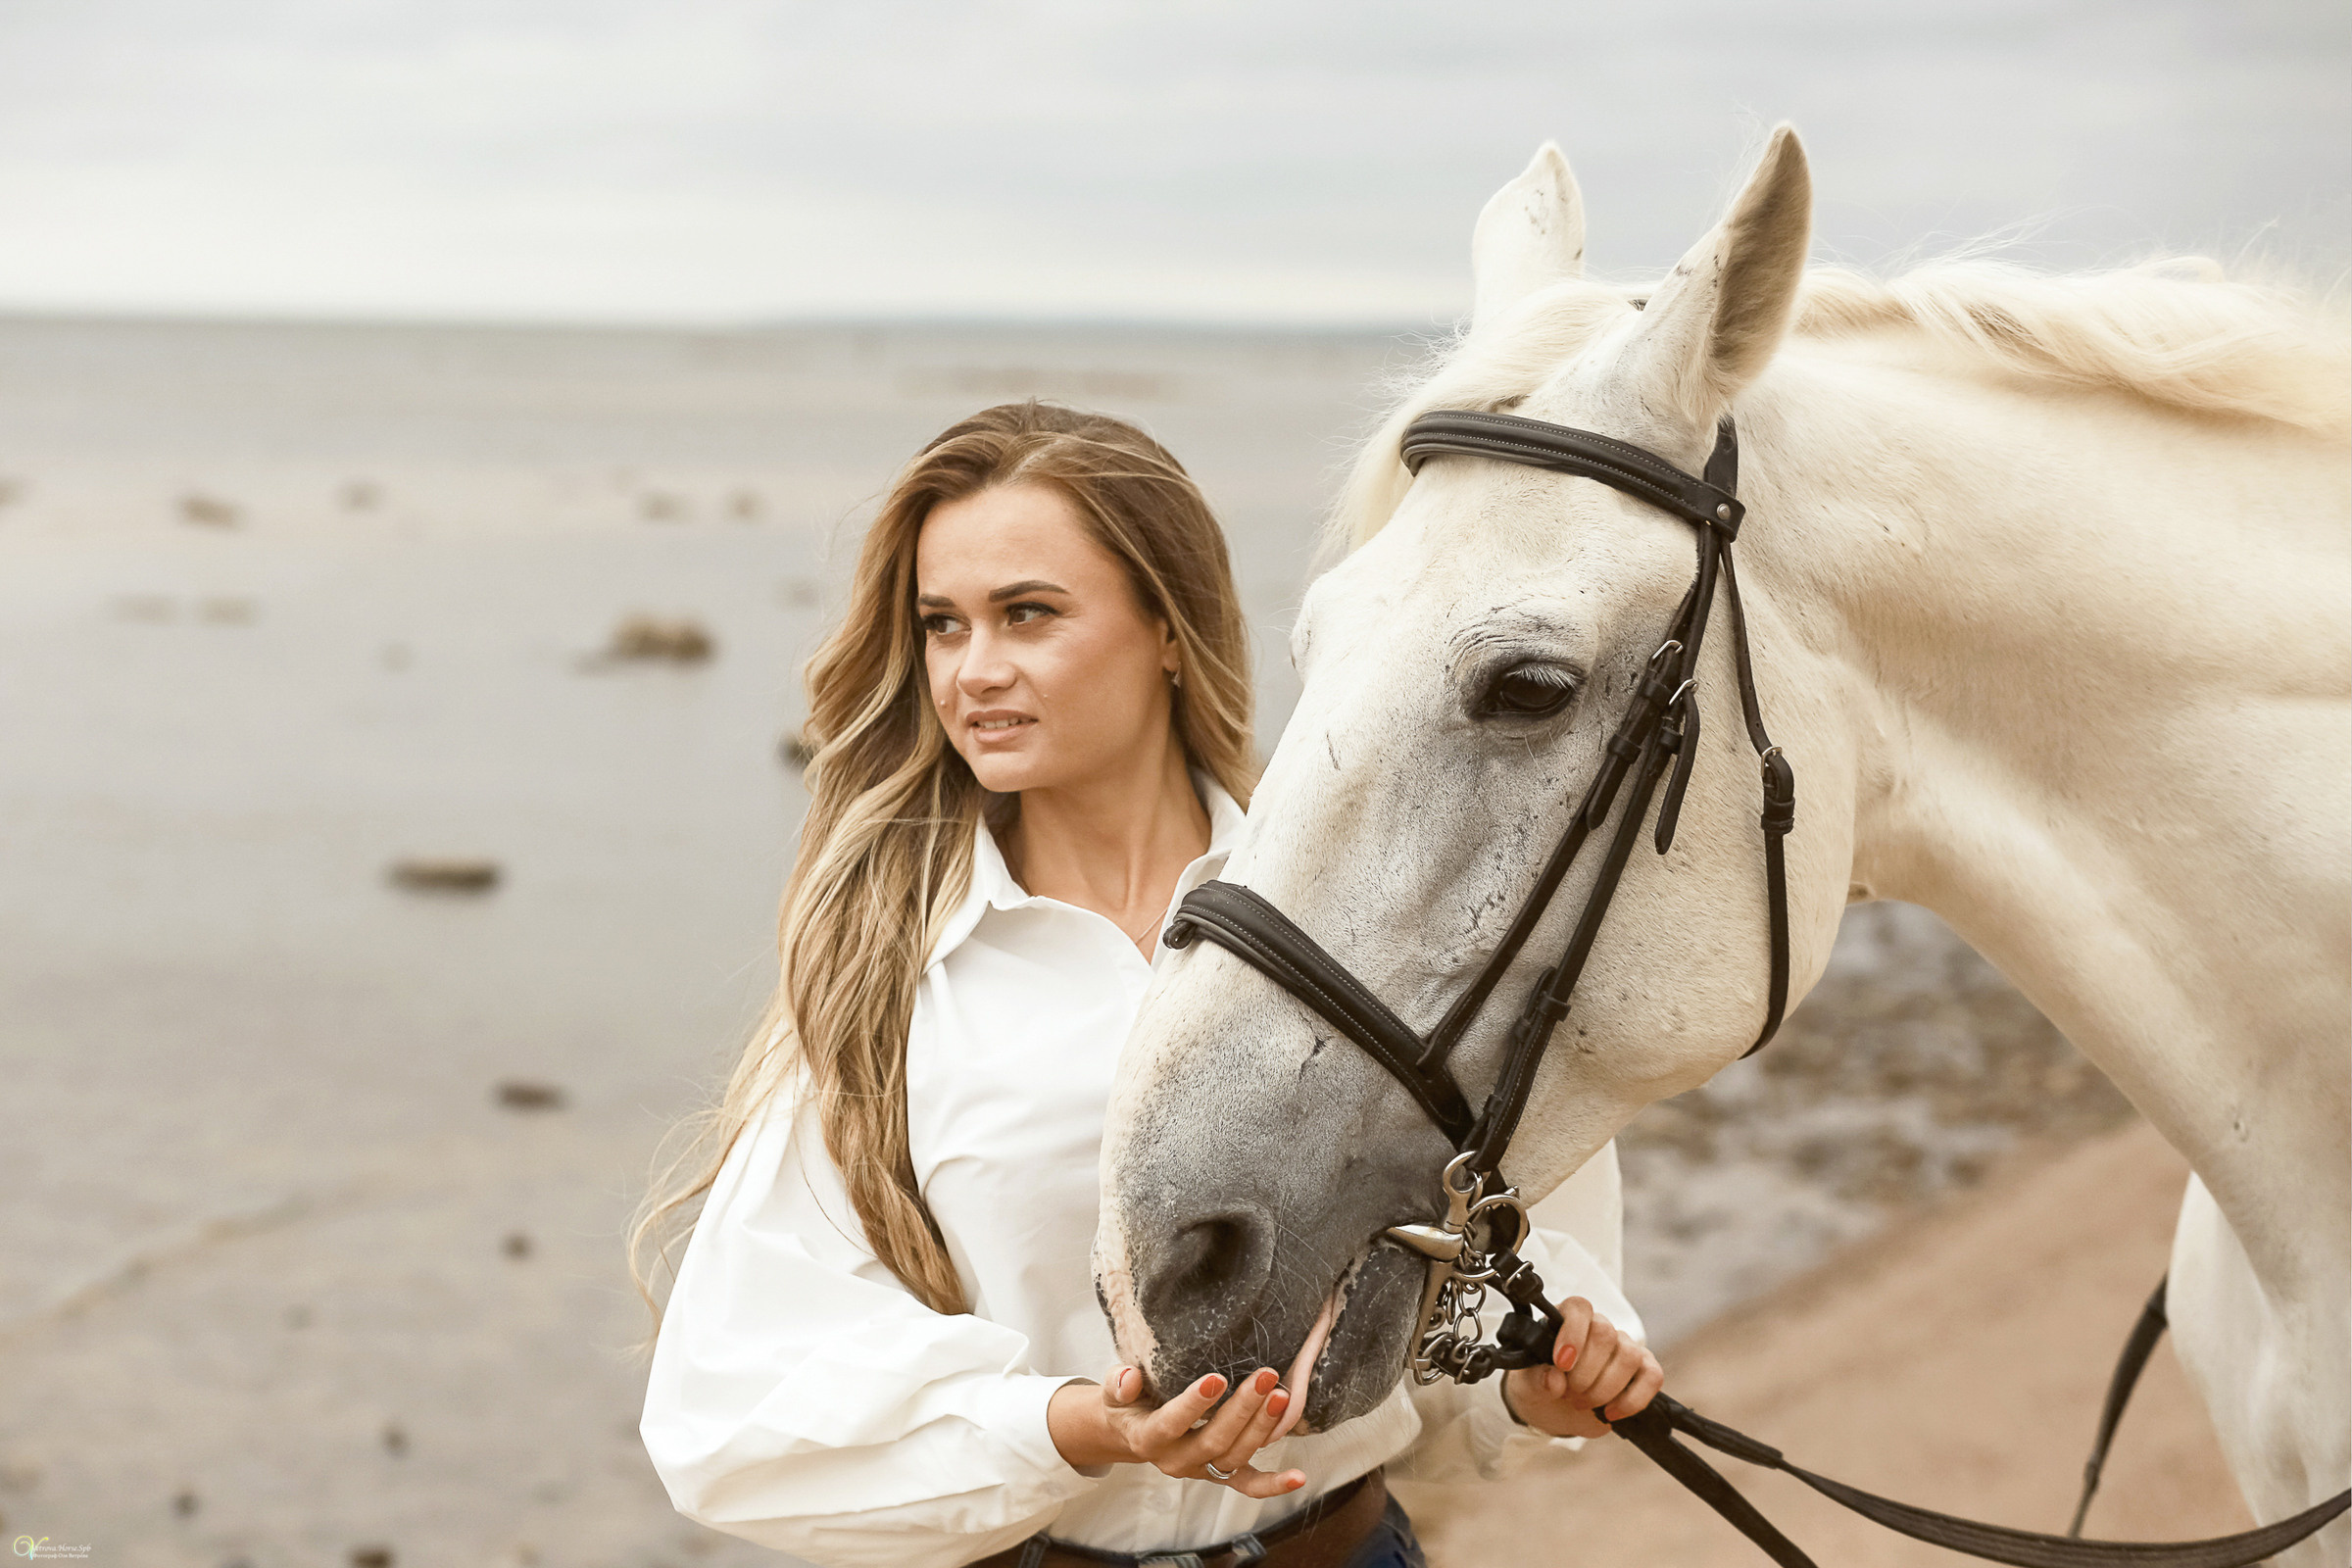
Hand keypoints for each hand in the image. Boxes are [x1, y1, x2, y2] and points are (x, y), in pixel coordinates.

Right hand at [1048, 1365, 1306, 1498]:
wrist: (1130, 1430)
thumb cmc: (1126, 1402)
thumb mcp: (1113, 1390)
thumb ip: (1119, 1382)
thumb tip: (1129, 1378)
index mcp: (1148, 1437)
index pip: (1171, 1422)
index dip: (1193, 1404)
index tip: (1216, 1378)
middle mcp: (1176, 1459)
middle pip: (1213, 1441)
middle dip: (1242, 1410)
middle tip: (1264, 1377)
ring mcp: (1201, 1469)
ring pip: (1235, 1457)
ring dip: (1262, 1429)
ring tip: (1281, 1395)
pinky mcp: (1219, 1474)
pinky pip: (1247, 1484)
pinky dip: (1273, 1484)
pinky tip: (1298, 1477)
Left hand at [1500, 1296, 1662, 1438]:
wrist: (1554, 1412)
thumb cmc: (1540, 1387)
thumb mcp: (1527, 1386)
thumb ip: (1536, 1379)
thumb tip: (1553, 1379)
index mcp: (1566, 1320)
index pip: (1579, 1308)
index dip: (1572, 1334)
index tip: (1561, 1363)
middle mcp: (1599, 1328)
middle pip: (1605, 1334)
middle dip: (1585, 1373)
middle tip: (1569, 1393)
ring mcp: (1624, 1348)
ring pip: (1629, 1356)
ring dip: (1604, 1388)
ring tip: (1584, 1402)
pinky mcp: (1644, 1370)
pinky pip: (1652, 1376)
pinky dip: (1632, 1400)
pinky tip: (1609, 1412)